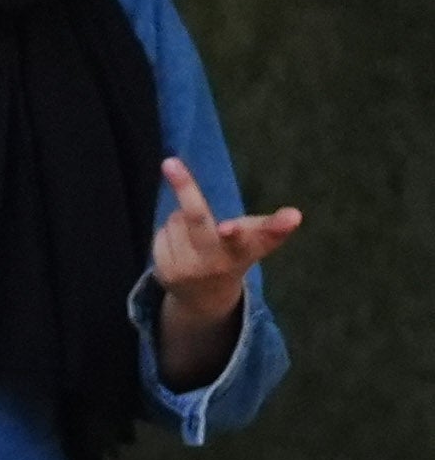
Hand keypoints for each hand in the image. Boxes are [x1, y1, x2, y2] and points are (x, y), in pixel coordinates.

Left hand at [150, 156, 296, 382]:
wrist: (205, 297)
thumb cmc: (236, 254)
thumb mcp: (258, 241)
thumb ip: (275, 226)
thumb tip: (295, 215)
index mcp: (248, 251)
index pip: (263, 238)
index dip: (274, 227)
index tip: (288, 217)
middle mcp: (218, 262)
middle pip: (199, 219)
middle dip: (187, 191)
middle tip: (169, 162)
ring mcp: (188, 269)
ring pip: (177, 219)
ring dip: (183, 218)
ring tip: (198, 236)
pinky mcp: (164, 272)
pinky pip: (162, 233)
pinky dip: (170, 232)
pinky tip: (182, 247)